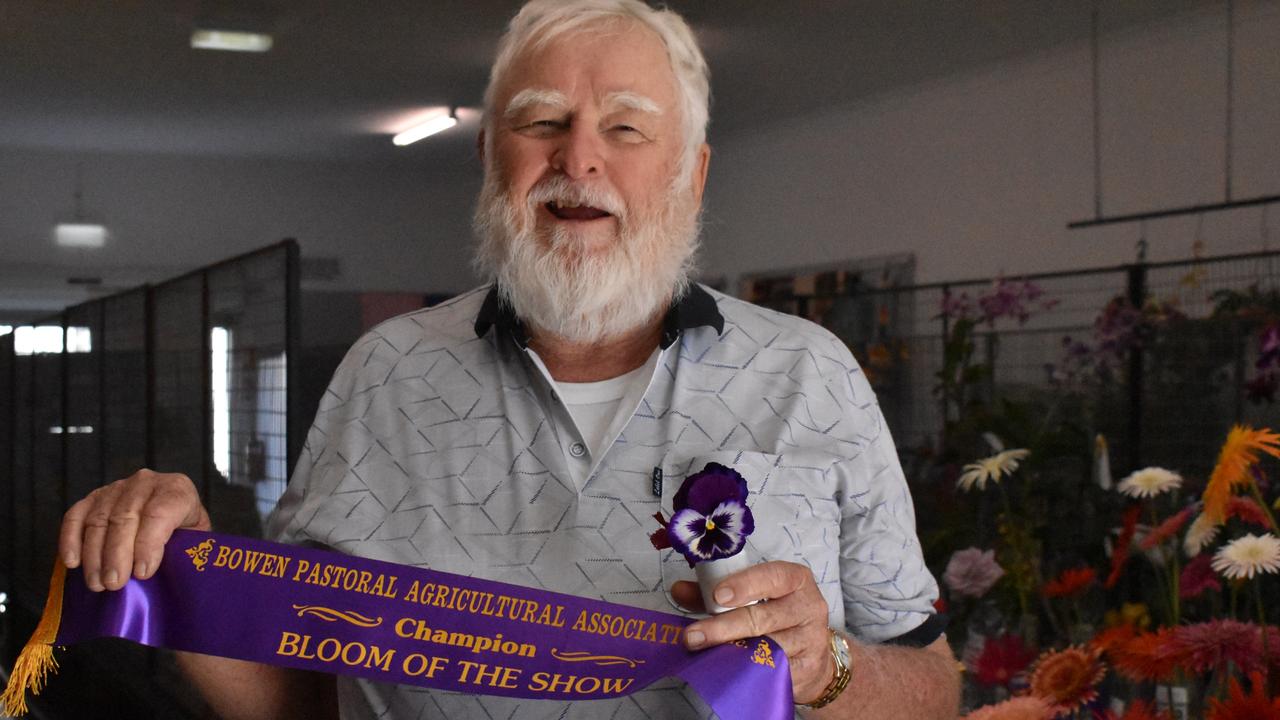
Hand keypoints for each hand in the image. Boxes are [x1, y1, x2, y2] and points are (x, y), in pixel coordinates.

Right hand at [59, 469, 210, 591]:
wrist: (174, 518)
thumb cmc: (185, 535)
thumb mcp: (196, 540)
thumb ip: (186, 551)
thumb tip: (163, 576)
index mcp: (177, 489)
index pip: (159, 513)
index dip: (148, 544)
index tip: (142, 573)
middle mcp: (146, 482)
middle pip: (125, 517)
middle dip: (118, 554)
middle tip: (115, 584)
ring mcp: (117, 488)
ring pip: (99, 520)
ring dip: (95, 555)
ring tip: (98, 583)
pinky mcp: (93, 498)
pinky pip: (75, 516)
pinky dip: (71, 539)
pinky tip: (73, 562)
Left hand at [673, 560, 833, 703]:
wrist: (810, 656)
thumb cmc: (776, 616)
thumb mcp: (751, 598)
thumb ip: (714, 593)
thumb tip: (679, 590)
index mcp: (795, 580)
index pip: (773, 576)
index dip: (745, 584)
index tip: (718, 595)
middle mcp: (808, 606)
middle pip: (764, 616)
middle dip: (724, 626)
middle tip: (693, 635)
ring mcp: (810, 639)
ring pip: (768, 646)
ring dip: (732, 651)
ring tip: (703, 654)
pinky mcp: (807, 668)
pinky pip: (774, 670)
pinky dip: (750, 670)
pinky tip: (729, 670)